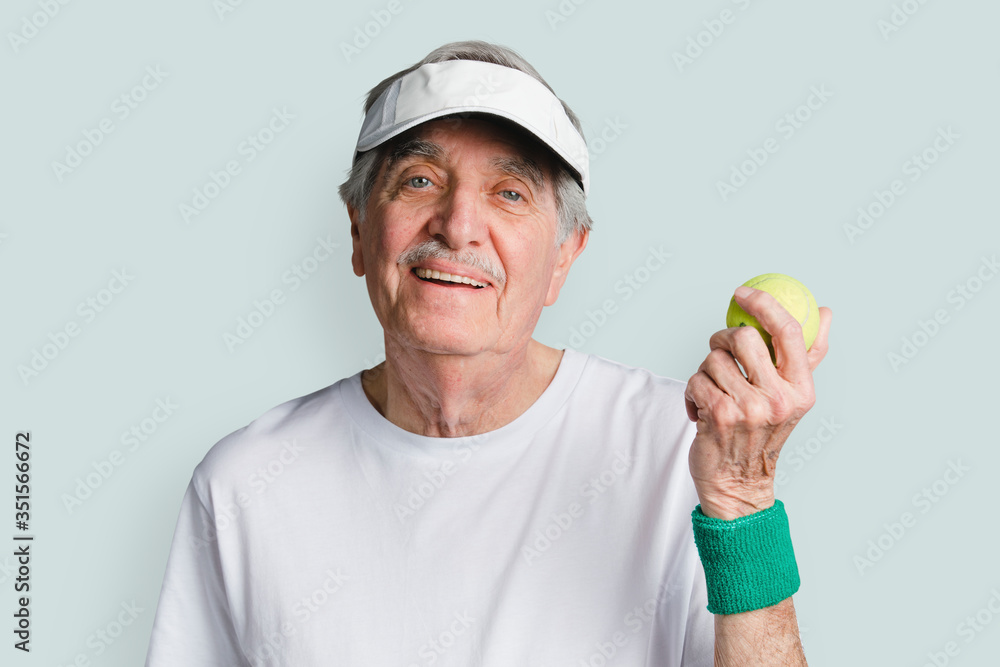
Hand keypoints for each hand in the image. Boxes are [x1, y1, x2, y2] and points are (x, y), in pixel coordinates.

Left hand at [684, 285, 832, 519]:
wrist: (738, 483)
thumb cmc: (762, 434)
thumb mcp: (792, 398)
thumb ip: (807, 355)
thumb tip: (824, 311)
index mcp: (802, 390)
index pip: (789, 331)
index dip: (764, 304)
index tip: (743, 293)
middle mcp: (779, 399)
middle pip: (744, 337)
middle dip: (723, 339)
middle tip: (720, 350)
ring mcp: (748, 408)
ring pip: (713, 358)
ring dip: (705, 371)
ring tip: (714, 392)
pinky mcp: (718, 415)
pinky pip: (695, 379)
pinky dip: (692, 391)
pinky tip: (701, 409)